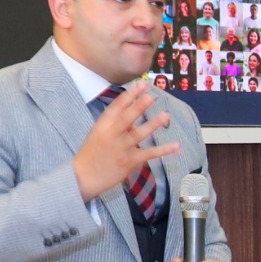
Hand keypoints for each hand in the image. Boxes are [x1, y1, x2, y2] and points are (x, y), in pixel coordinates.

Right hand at [73, 84, 179, 202]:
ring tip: (165, 116)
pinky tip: (176, 145)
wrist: (83, 177)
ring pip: (139, 135)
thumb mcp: (99, 133)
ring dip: (152, 125)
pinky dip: (164, 150)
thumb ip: (116, 123)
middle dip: (138, 107)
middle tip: (151, 96)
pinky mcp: (129, 161)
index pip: (116, 107)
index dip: (129, 95)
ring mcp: (121, 148)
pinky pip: (149, 154)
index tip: (140, 84)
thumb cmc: (92, 153)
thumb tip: (134, 110)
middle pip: (126, 118)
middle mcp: (111, 135)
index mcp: (102, 125)